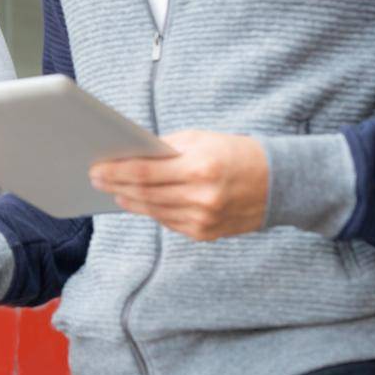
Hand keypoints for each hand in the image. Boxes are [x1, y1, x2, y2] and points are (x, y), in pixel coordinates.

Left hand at [89, 129, 268, 240]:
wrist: (279, 183)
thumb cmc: (234, 153)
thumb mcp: (201, 140)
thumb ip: (165, 149)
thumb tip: (128, 156)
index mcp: (199, 168)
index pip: (145, 173)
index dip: (116, 172)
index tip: (95, 168)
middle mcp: (202, 198)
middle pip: (145, 194)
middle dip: (116, 186)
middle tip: (96, 179)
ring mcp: (204, 220)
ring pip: (154, 212)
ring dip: (129, 201)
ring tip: (113, 190)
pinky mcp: (206, 234)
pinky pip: (169, 222)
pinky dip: (151, 211)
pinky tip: (137, 202)